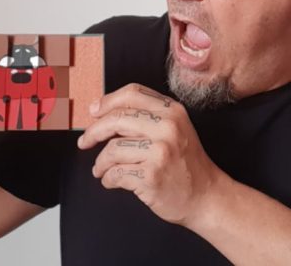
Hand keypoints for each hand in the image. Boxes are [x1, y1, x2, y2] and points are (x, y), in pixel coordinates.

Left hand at [76, 83, 226, 225]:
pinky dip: (108, 179)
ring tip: (102, 169)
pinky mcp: (152, 176)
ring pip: (112, 149)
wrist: (206, 196)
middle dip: (93, 132)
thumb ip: (147, 116)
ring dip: (101, 163)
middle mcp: (167, 127)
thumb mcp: (175, 128)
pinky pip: (115, 173)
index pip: (131, 94)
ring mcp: (160, 152)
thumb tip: (101, 110)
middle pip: (116, 119)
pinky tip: (112, 181)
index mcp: (172, 111)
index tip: (93, 112)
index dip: (107, 101)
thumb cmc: (186, 163)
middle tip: (85, 142)